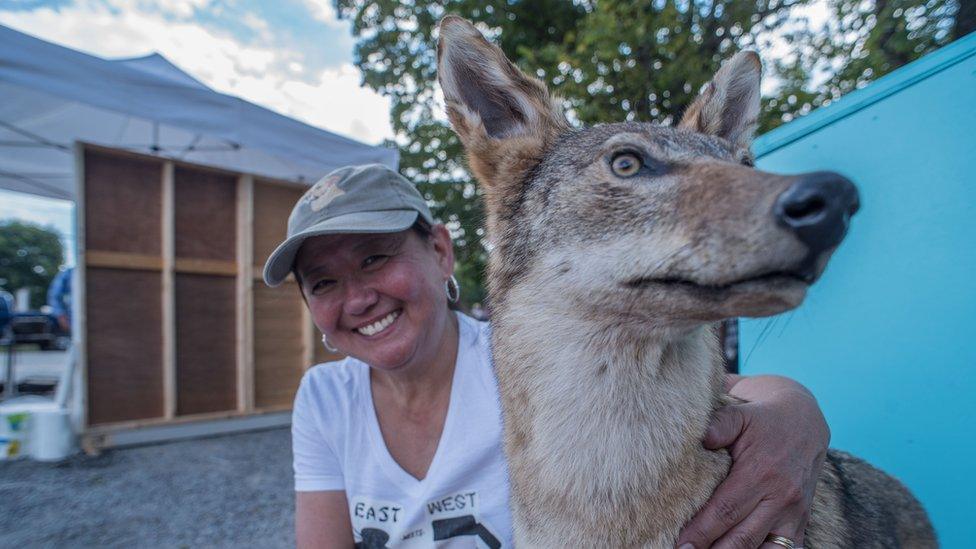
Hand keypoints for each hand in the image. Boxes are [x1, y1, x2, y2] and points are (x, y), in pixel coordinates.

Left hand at [676, 376, 828, 548]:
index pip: (726, 510)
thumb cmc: (763, 421)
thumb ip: (719, 425)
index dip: (702, 530)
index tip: (682, 544)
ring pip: (764, 548)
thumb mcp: (740, 415)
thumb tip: (699, 437)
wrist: (804, 422)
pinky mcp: (801, 523)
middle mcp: (781, 497)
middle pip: (743, 537)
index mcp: (761, 472)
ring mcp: (794, 514)